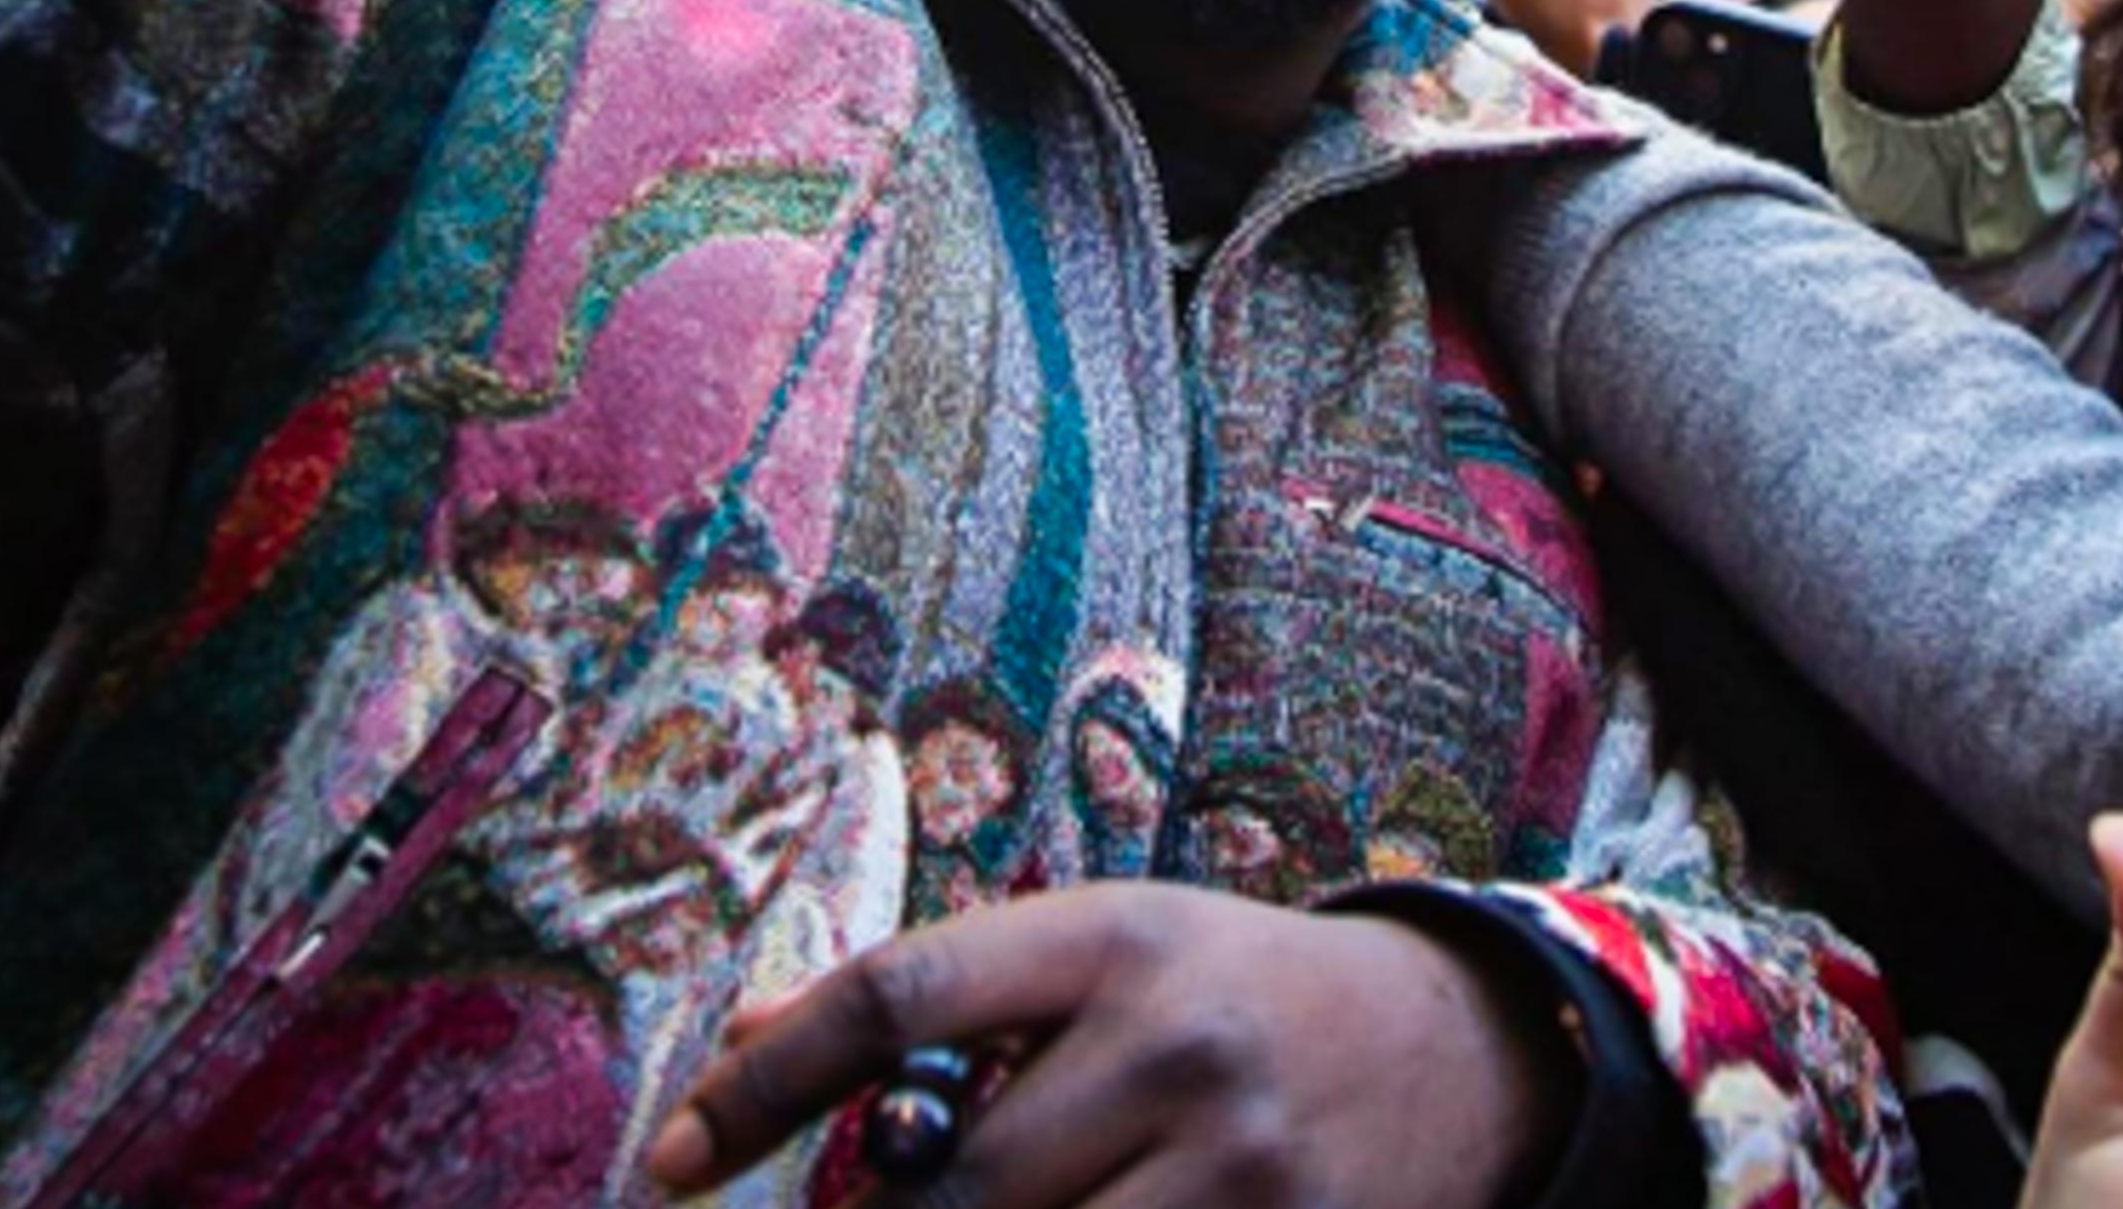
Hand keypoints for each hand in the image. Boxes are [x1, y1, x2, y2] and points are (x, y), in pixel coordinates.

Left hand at [644, 886, 1573, 1205]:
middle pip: (946, 1189)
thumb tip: (744, 1043)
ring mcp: (1237, 1173)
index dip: (764, 1085)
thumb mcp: (1105, 949)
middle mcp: (1172, 1047)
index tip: (670, 1161)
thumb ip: (941, 998)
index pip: (898, 999)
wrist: (1451, 1045)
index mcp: (1111, 938)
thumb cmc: (1235, 991)